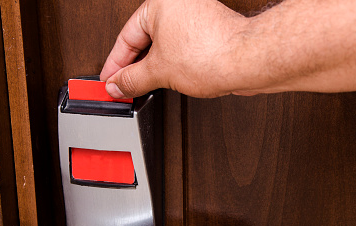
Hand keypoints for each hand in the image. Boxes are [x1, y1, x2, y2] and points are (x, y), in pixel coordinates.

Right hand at [100, 0, 248, 97]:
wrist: (246, 61)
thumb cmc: (211, 53)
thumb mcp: (159, 71)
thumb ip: (132, 79)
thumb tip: (118, 86)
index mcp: (160, 3)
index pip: (126, 36)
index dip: (115, 63)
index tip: (109, 81)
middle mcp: (178, 6)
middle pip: (144, 40)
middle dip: (133, 67)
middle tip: (122, 87)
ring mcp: (195, 18)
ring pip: (164, 47)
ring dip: (152, 69)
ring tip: (143, 87)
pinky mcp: (208, 33)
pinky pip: (180, 50)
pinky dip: (171, 66)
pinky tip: (166, 81)